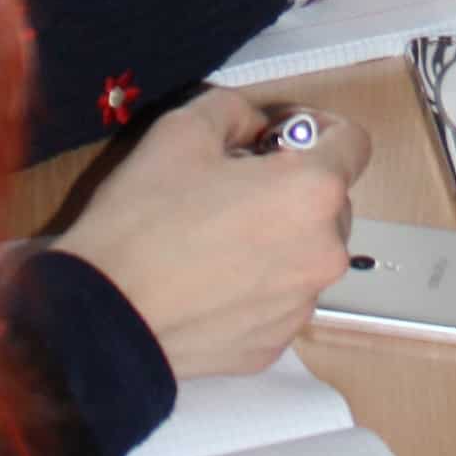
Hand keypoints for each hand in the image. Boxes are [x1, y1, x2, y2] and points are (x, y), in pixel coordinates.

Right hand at [60, 86, 371, 377]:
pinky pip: (280, 299)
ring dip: (278, 237)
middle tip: (237, 185)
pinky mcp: (273, 344)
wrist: (101, 317)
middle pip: (330, 201)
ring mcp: (300, 306)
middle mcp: (323, 252)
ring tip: (216, 237)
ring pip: (306, 253)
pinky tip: (209, 279)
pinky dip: (258, 284)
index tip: (280, 137)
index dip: (318, 128)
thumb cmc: (142, 221)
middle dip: (294, 186)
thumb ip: (234, 110)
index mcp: (313, 192)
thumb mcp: (181, 129)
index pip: (353, 143)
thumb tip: (254, 127)